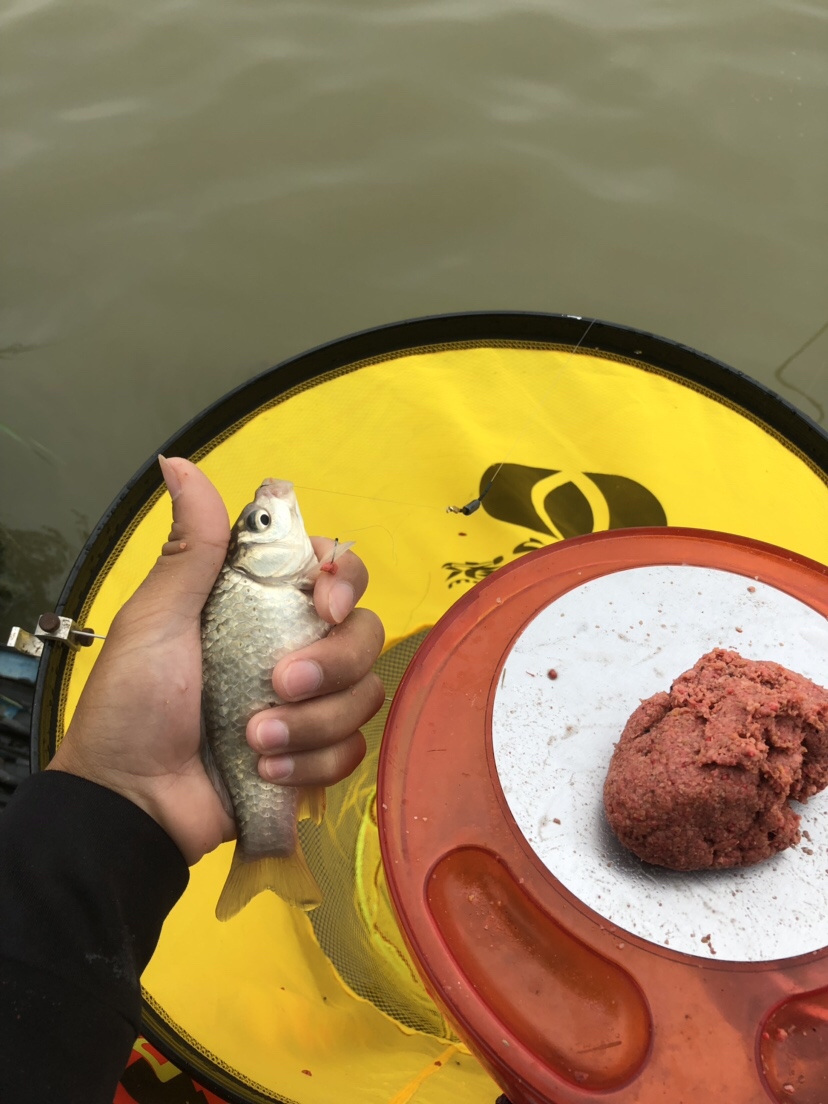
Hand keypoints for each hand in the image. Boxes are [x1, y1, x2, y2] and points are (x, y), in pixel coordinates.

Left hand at [48, 457, 384, 864]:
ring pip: (364, 694)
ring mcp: (308, 703)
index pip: (336, 569)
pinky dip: (312, 763)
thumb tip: (177, 462)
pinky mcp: (314, 754)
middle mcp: (294, 645)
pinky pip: (352, 749)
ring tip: (254, 742)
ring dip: (312, 723)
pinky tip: (265, 773)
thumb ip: (190, 548)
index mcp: (260, 604)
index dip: (344, 580)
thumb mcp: (157, 619)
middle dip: (331, 663)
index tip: (322, 603)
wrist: (134, 802)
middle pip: (365, 631)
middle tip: (278, 685)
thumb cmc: (134, 703)